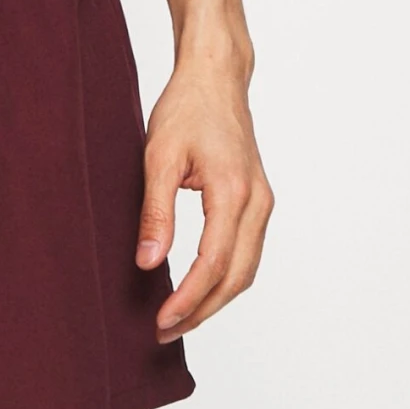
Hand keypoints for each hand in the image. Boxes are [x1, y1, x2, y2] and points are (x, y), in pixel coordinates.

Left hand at [135, 59, 273, 340]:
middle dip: (202, 310)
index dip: (188, 299)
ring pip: (246, 270)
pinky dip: (225, 277)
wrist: (216, 77)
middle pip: (236, 277)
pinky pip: (247, 252)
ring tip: (178, 318)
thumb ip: (155, 212)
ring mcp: (262, 202)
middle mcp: (257, 202)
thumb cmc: (186, 108)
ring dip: (215, 299)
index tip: (161, 322)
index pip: (212, 264)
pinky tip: (199, 287)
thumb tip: (147, 263)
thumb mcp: (158, 156)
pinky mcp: (258, 199)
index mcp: (233, 192)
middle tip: (164, 331)